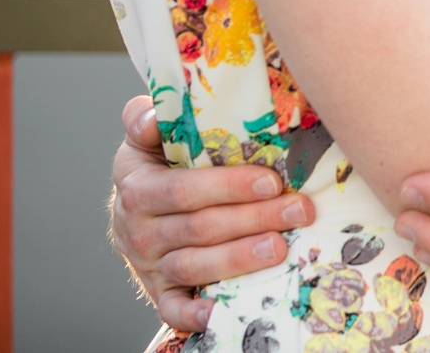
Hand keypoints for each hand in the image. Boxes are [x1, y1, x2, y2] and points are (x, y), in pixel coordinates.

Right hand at [108, 95, 314, 329]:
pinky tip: (225, 311)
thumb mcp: (146, 139)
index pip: (184, 190)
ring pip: (194, 267)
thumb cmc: (156, 166)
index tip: (272, 181)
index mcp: (138, 189)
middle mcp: (139, 232)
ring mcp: (149, 267)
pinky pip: (173, 311)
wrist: (130, 214)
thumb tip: (153, 114)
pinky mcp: (158, 294)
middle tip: (299, 211)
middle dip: (254, 219)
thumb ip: (145, 120)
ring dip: (240, 260)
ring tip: (282, 249)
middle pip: (200, 228)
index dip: (228, 186)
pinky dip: (196, 316)